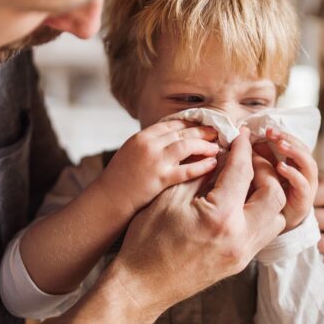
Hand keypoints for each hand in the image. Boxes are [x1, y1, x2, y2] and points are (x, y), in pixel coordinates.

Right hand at [96, 120, 219, 213]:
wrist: (107, 200)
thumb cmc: (119, 181)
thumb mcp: (131, 154)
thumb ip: (150, 146)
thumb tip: (173, 142)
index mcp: (141, 137)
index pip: (172, 123)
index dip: (190, 123)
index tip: (203, 125)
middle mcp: (148, 144)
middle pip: (182, 131)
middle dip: (202, 131)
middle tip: (217, 133)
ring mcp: (154, 161)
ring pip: (186, 146)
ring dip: (204, 145)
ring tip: (217, 147)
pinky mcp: (159, 179)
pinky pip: (186, 170)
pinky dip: (202, 166)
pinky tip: (212, 164)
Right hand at [109, 128, 286, 312]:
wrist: (142, 285)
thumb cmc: (147, 241)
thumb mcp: (169, 197)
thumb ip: (199, 173)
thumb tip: (220, 155)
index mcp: (220, 218)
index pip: (243, 172)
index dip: (242, 148)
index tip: (240, 135)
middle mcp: (239, 238)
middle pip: (273, 194)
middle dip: (264, 170)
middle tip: (247, 157)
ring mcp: (242, 254)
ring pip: (276, 216)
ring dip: (267, 194)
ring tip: (248, 179)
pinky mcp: (240, 263)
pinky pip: (264, 233)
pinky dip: (261, 212)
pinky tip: (242, 201)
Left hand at [260, 128, 318, 231]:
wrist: (260, 230)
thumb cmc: (257, 198)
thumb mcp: (257, 173)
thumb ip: (257, 157)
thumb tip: (247, 137)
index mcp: (294, 167)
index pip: (296, 144)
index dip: (285, 135)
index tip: (268, 130)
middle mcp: (304, 176)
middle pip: (305, 151)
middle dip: (290, 140)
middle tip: (273, 133)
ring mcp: (305, 189)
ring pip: (309, 165)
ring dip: (295, 152)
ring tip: (280, 144)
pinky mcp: (303, 204)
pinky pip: (303, 186)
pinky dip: (293, 174)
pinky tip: (280, 167)